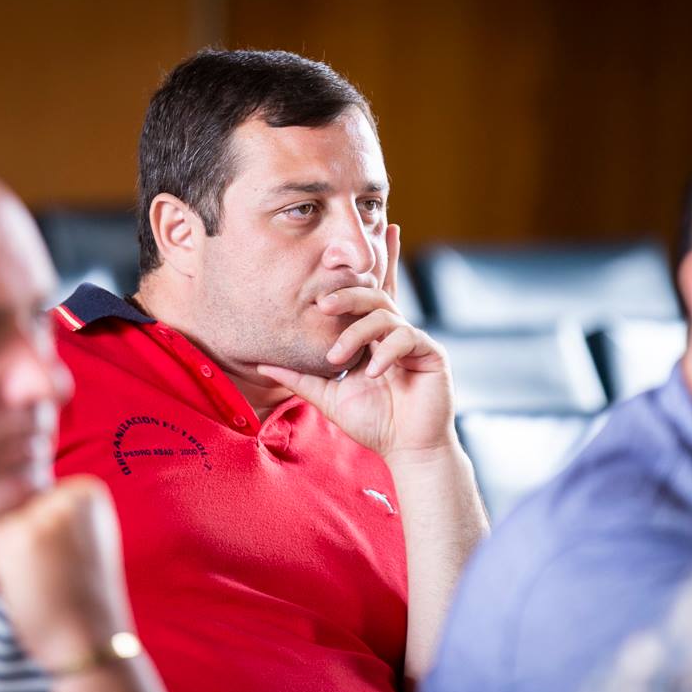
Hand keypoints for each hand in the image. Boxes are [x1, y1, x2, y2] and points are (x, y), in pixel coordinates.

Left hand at [0, 477, 133, 669]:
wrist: (89, 642)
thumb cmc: (79, 602)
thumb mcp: (75, 547)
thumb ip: (45, 520)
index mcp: (86, 492)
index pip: (30, 498)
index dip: (16, 532)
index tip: (20, 565)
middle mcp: (66, 495)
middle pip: (7, 508)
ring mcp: (41, 516)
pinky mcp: (16, 539)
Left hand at [258, 224, 458, 464]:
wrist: (405, 449)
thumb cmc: (373, 422)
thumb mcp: (327, 396)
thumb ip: (299, 378)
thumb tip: (261, 364)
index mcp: (373, 336)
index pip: (368, 295)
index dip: (370, 265)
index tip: (356, 242)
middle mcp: (394, 331)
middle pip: (374, 294)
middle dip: (348, 294)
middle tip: (322, 303)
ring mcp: (414, 340)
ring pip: (384, 314)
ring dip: (356, 333)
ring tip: (337, 358)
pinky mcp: (431, 353)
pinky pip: (406, 337)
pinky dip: (385, 352)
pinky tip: (373, 372)